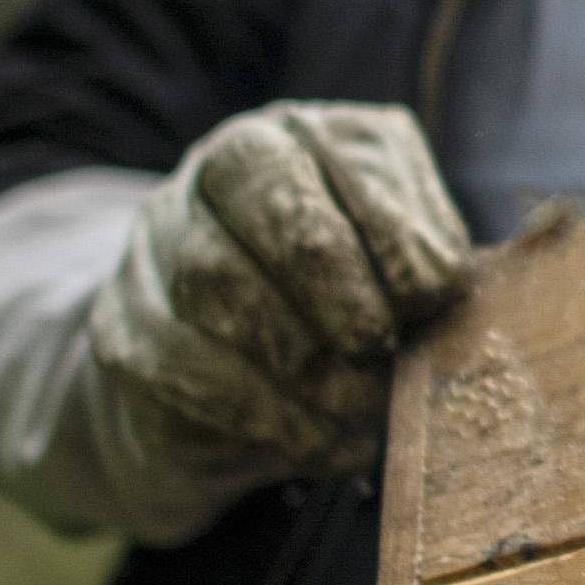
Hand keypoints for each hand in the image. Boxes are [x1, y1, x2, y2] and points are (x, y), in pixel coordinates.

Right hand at [88, 103, 473, 482]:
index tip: (435, 294)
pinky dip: (272, 418)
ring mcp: (151, 258)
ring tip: (366, 408)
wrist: (202, 381)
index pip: (318, 154)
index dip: (386, 226)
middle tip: (386, 349)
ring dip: (311, 365)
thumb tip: (460, 287)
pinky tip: (324, 443)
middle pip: (267, 216)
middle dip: (341, 290)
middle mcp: (202, 185)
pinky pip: (190, 374)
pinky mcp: (124, 342)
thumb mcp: (391, 257)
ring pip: (220, 294)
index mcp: (279, 141)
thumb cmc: (333, 306)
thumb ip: (426, 254)